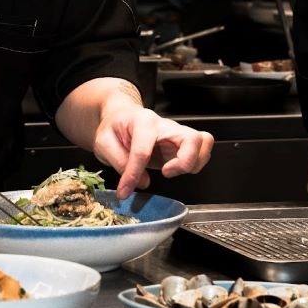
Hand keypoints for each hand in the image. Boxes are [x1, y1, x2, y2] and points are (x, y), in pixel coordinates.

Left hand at [92, 103, 213, 198]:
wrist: (120, 117)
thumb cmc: (114, 128)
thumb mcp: (103, 143)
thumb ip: (119, 162)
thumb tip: (141, 182)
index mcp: (142, 121)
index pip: (143, 150)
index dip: (133, 174)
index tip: (124, 190)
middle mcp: (164, 124)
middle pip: (191, 139)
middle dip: (183, 162)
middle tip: (165, 172)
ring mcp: (176, 132)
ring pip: (203, 141)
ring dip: (193, 162)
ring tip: (172, 170)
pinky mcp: (182, 141)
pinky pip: (203, 147)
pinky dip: (197, 161)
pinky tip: (178, 168)